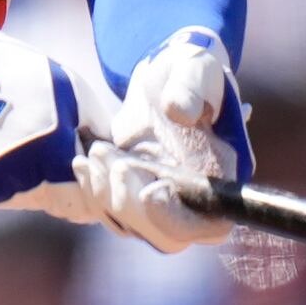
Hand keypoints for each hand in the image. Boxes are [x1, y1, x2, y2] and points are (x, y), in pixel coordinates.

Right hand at [0, 1, 89, 211]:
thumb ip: (101, 132)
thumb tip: (120, 158)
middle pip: (67, 203)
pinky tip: (17, 149)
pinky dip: (23, 180)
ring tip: (41, 144)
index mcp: (53, 158)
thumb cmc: (20, 76)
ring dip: (50, 183)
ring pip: (42, 201)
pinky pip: (15, 194)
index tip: (99, 164)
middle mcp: (25, 183)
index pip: (92, 199)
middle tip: (75, 152)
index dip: (100, 185)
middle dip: (77, 185)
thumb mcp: (74, 93)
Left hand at [75, 29, 242, 251]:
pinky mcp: (133, 194)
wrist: (165, 73)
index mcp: (223, 179)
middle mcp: (195, 201)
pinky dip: (93, 191)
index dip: (177, 217)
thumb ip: (192, 88)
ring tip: (98, 150)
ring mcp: (163, 202)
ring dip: (107, 195)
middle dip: (132, 205)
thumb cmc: (190, 69)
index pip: (209, 225)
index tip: (151, 187)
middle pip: (165, 236)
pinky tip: (82, 160)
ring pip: (132, 226)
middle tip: (112, 161)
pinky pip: (110, 211)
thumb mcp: (196, 68)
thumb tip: (178, 111)